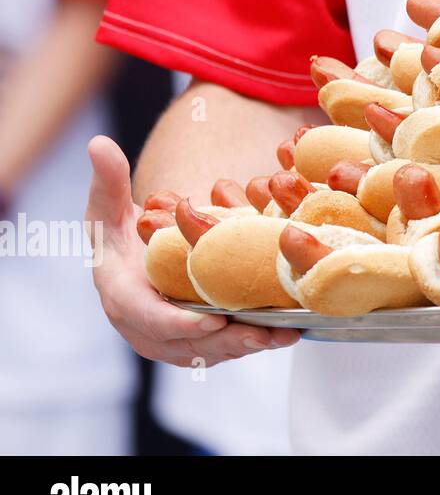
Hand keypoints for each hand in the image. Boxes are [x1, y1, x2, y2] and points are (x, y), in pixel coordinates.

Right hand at [86, 135, 297, 364]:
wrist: (133, 256)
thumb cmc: (120, 231)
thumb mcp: (110, 206)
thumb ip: (108, 179)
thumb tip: (99, 143)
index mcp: (122, 297)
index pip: (147, 317)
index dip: (177, 322)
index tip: (209, 322)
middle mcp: (145, 327)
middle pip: (186, 343)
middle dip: (225, 341)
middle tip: (260, 334)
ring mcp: (172, 340)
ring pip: (210, 351)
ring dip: (247, 345)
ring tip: (282, 335)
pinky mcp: (195, 342)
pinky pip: (224, 348)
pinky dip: (253, 343)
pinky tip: (286, 332)